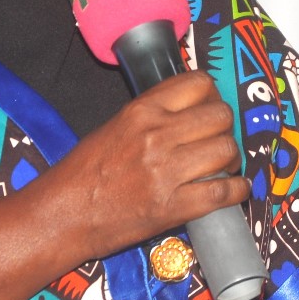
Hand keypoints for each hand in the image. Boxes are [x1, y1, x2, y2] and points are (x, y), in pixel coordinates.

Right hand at [50, 72, 247, 259]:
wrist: (62, 215)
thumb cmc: (83, 173)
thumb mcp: (114, 126)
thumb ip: (152, 114)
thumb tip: (191, 110)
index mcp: (141, 110)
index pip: (199, 84)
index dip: (212, 95)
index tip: (210, 107)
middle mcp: (157, 135)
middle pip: (220, 115)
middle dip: (224, 127)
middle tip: (217, 140)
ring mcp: (166, 171)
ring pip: (227, 150)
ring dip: (231, 159)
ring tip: (222, 167)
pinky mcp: (173, 207)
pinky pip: (224, 192)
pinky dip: (236, 191)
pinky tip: (233, 190)